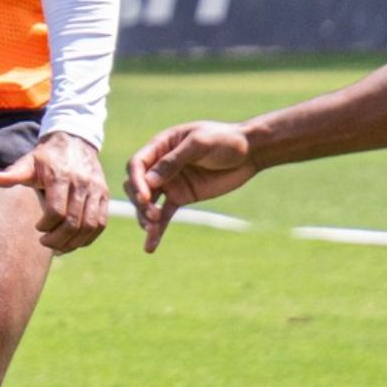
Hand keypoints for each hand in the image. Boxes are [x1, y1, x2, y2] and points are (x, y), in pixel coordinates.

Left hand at [0, 130, 109, 252]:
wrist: (74, 141)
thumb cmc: (46, 158)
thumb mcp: (28, 162)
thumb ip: (14, 174)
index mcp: (61, 176)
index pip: (57, 211)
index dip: (46, 226)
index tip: (37, 228)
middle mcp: (82, 183)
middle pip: (73, 222)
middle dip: (58, 239)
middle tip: (45, 243)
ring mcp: (96, 189)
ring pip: (89, 226)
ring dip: (73, 242)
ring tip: (59, 247)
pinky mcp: (104, 195)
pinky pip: (100, 224)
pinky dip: (88, 238)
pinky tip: (74, 242)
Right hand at [123, 120, 256, 251]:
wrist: (249, 152)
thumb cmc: (224, 139)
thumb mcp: (199, 144)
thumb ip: (174, 161)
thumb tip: (149, 181)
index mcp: (161, 145)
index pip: (137, 164)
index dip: (136, 181)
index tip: (145, 198)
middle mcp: (160, 165)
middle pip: (137, 185)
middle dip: (140, 202)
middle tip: (152, 216)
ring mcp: (170, 182)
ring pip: (147, 203)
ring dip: (145, 217)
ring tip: (151, 230)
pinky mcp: (182, 197)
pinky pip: (164, 215)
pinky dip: (157, 230)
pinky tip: (150, 247)